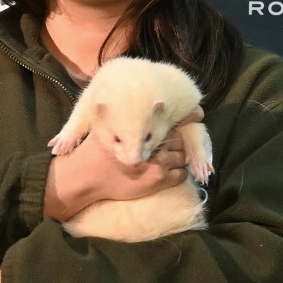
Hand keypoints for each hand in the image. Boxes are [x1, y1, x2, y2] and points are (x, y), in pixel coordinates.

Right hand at [43, 125, 190, 220]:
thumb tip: (141, 102)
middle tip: (170, 146)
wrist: (88, 176)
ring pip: (182, 158)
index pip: (176, 123)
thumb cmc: (96, 151)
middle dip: (178, 143)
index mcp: (146, 129)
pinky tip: (170, 172)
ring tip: (170, 159)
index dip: (183, 120)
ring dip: (179, 158)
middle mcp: (156, 145)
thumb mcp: (107, 124)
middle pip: (180, 141)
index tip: (193, 116)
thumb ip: (122, 115)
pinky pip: (181, 175)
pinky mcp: (159, 180)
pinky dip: (179, 172)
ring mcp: (160, 164)